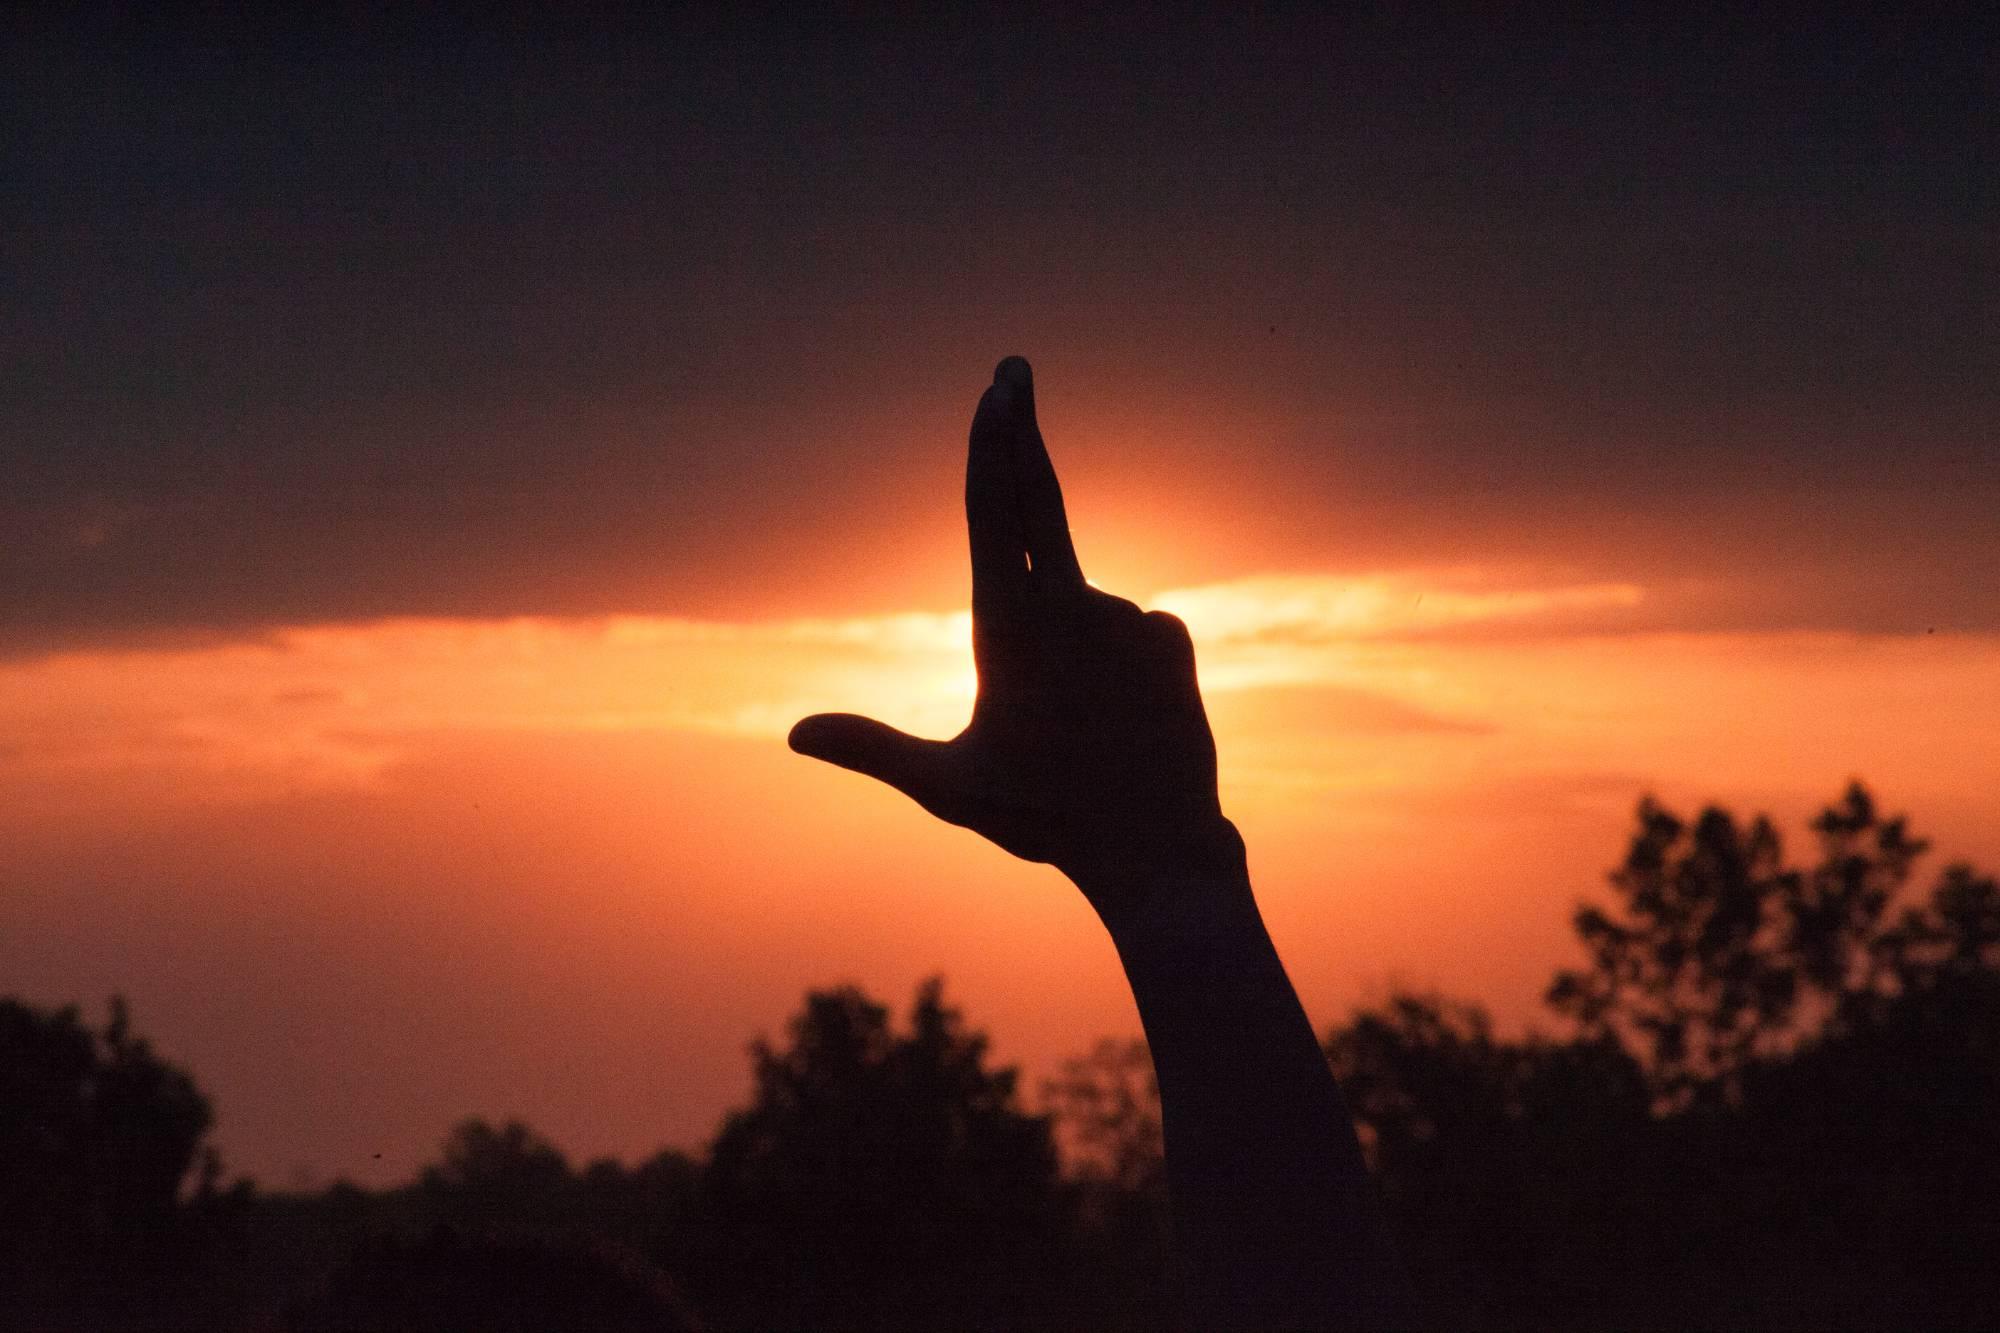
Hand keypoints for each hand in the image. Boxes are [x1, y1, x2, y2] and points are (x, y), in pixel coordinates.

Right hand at [788, 357, 1239, 916]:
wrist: (1156, 852)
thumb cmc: (1042, 819)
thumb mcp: (945, 787)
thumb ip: (870, 748)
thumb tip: (793, 735)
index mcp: (1008, 628)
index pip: (993, 514)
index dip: (990, 446)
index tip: (996, 391)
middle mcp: (1071, 606)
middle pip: (1039, 498)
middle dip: (1020, 428)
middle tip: (1013, 366)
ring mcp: (1128, 616)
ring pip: (1084, 608)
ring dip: (1072, 650)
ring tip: (1082, 731)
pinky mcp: (1172, 636)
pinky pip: (1135, 629)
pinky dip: (1119, 658)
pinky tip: (1123, 718)